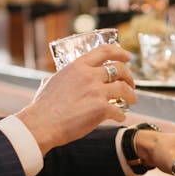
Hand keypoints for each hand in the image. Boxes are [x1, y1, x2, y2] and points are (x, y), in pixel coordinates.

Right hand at [16, 44, 136, 154]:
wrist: (42, 124)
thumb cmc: (43, 107)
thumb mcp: (50, 82)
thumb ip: (58, 78)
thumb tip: (52, 79)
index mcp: (77, 66)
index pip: (104, 51)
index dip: (119, 52)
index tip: (127, 56)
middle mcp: (89, 75)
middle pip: (119, 69)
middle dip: (129, 76)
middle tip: (131, 84)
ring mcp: (96, 91)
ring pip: (124, 89)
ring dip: (131, 95)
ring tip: (132, 101)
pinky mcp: (100, 108)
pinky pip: (119, 111)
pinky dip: (121, 115)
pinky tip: (119, 118)